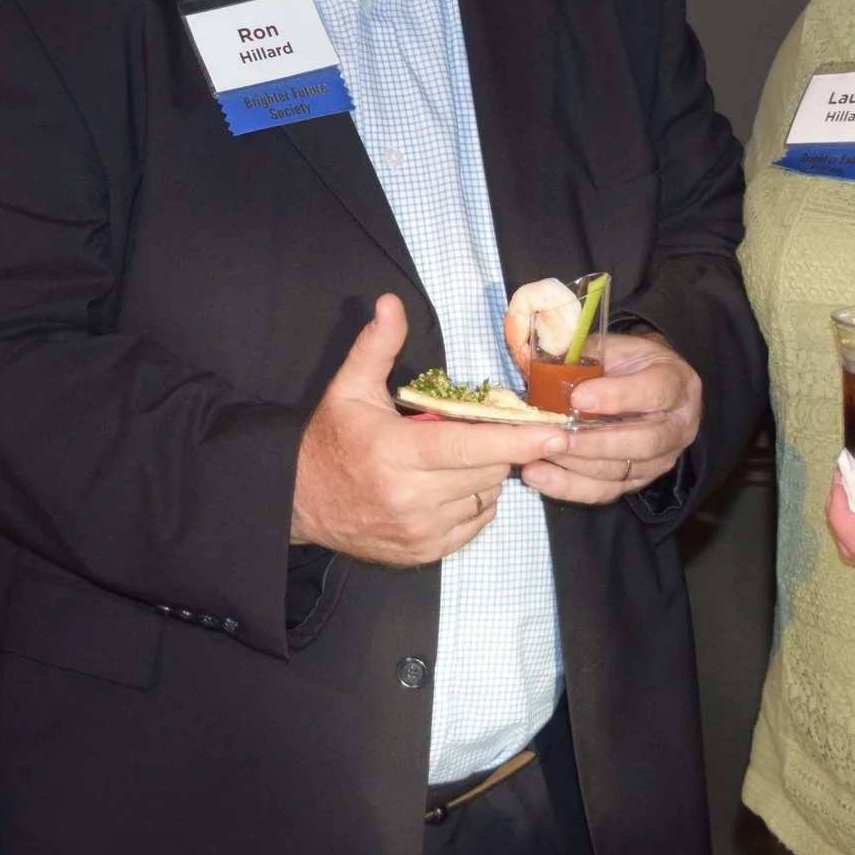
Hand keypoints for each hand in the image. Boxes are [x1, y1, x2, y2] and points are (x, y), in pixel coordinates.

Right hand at [293, 294, 570, 565]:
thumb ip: (378, 345)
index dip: (516, 440)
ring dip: (486, 477)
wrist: (299, 500)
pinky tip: (451, 487)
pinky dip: (474, 504)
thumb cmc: (331, 439)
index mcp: (396, 453)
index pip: (469, 447)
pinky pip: (474, 525)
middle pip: (486, 472)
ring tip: (459, 460)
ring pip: (485, 499)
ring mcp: (418, 531)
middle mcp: (410, 498)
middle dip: (497, 450)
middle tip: (485, 432)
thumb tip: (391, 302)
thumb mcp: (349, 388)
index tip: (555, 433)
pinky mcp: (422, 553)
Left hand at [516, 330, 701, 504]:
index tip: (577, 397)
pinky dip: (569, 486)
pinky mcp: (638, 480)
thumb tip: (540, 359)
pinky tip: (539, 474)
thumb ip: (585, 354)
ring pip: (622, 471)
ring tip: (538, 454)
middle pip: (643, 442)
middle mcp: (678, 427)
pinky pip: (605, 491)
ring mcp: (661, 459)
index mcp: (677, 383)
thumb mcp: (615, 347)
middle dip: (594, 442)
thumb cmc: (628, 363)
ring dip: (576, 465)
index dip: (617, 397)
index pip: (655, 392)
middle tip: (555, 436)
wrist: (646, 384)